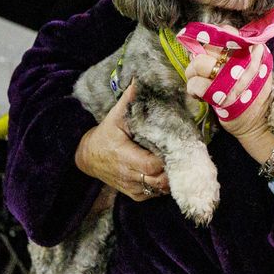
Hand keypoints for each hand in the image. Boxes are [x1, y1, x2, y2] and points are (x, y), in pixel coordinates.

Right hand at [74, 80, 168, 200]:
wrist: (88, 158)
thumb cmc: (105, 135)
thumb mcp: (115, 116)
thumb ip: (130, 100)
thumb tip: (140, 78)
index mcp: (123, 156)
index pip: (153, 164)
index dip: (167, 157)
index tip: (177, 145)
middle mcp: (128, 176)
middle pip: (160, 179)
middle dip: (174, 169)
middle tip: (185, 153)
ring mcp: (133, 189)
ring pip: (161, 189)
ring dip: (172, 177)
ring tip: (179, 161)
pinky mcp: (136, 195)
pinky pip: (157, 194)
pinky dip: (165, 184)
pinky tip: (169, 170)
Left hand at [185, 40, 273, 164]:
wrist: (259, 120)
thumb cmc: (253, 91)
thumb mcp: (257, 65)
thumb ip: (239, 50)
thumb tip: (207, 40)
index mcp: (253, 52)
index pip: (227, 33)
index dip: (213, 40)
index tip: (210, 50)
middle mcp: (244, 62)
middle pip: (209, 47)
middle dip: (199, 57)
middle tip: (200, 69)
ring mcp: (233, 79)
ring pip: (198, 63)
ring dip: (192, 73)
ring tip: (198, 81)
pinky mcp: (221, 96)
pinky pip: (195, 84)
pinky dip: (193, 89)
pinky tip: (200, 95)